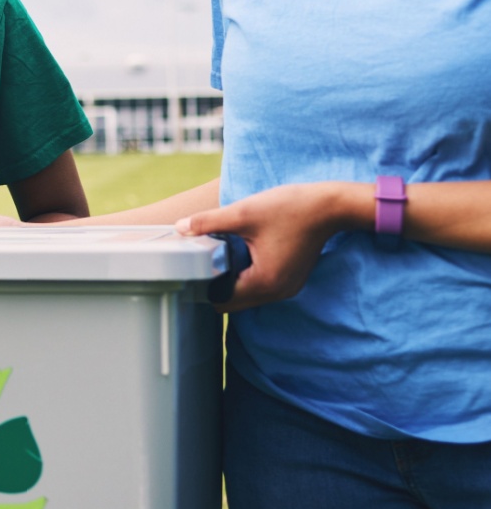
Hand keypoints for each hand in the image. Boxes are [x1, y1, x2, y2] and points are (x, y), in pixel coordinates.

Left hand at [176, 181, 360, 311]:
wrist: (330, 206)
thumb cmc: (289, 208)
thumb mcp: (242, 213)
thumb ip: (207, 222)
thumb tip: (179, 227)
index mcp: (264, 282)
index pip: (221, 300)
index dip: (203, 285)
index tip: (192, 267)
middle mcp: (277, 293)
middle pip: (233, 303)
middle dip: (215, 285)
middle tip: (202, 259)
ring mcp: (286, 288)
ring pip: (247, 296)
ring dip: (231, 281)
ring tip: (220, 255)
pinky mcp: (291, 280)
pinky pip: (260, 288)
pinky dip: (246, 277)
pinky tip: (240, 254)